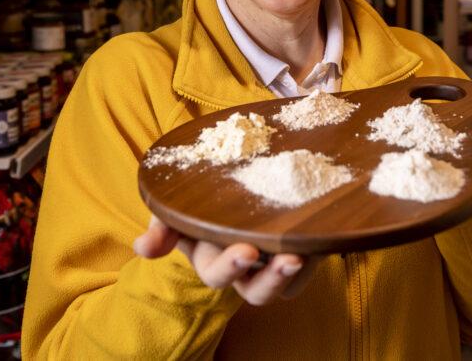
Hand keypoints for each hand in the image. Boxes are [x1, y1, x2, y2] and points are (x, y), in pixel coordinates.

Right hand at [133, 216, 319, 304]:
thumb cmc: (197, 199)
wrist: (227, 180)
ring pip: (289, 283)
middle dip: (272, 279)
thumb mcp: (174, 208)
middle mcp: (246, 268)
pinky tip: (327, 231)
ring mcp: (273, 260)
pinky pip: (314, 258)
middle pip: (259, 292)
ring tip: (310, 252)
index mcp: (213, 259)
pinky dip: (320, 249)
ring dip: (299, 272)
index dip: (231, 267)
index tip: (247, 252)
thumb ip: (162, 225)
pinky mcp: (299, 245)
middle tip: (289, 259)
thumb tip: (143, 248)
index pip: (218, 275)